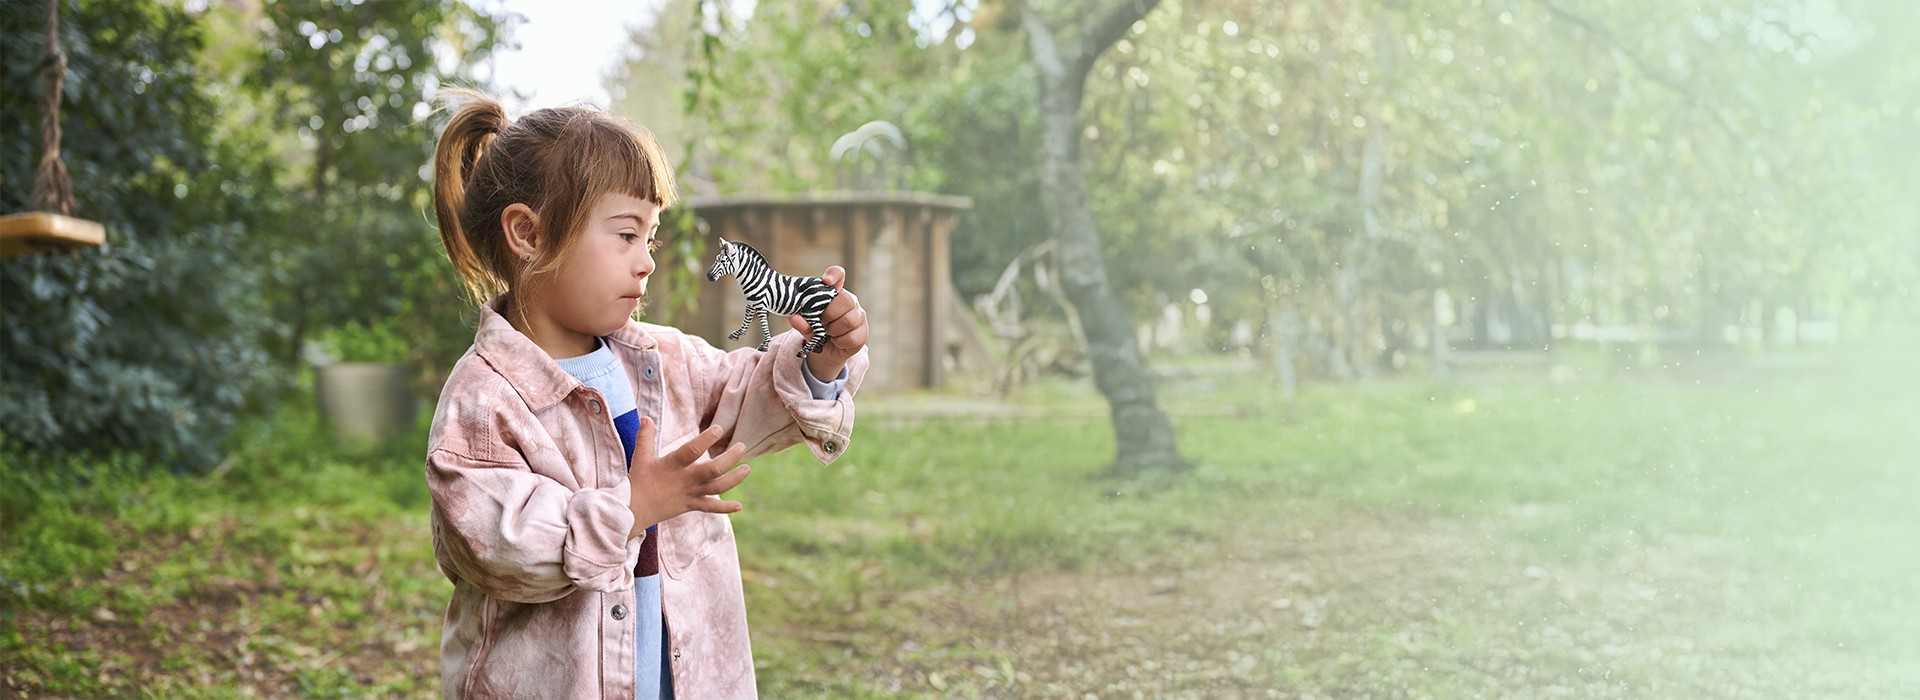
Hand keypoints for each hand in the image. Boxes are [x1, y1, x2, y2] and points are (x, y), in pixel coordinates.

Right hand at [627, 417, 749, 537]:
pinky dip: (725, 508)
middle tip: (742, 446)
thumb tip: (646, 417)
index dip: (707, 439)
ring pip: (718, 487)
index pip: (693, 450)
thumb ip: (645, 437)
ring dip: (735, 478)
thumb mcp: (640, 456)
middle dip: (731, 458)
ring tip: (748, 469)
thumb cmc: (638, 481)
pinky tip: (739, 506)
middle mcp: (686, 479)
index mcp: (674, 464)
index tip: (719, 429)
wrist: (633, 510)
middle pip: (714, 469)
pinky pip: (711, 508)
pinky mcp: (691, 506)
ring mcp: (690, 494)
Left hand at [790, 265, 867, 379]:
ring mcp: (859, 316)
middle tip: (820, 323)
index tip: (826, 281)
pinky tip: (835, 341)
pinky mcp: (863, 332)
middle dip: (829, 314)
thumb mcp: (806, 326)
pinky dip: (839, 342)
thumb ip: (801, 322)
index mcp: (834, 293)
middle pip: (846, 300)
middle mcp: (850, 301)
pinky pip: (852, 337)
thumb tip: (794, 318)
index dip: (834, 274)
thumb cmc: (816, 331)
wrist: (825, 352)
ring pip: (849, 320)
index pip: (838, 274)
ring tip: (827, 333)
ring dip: (833, 330)